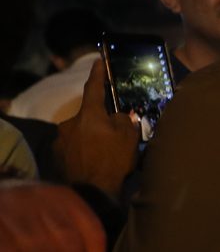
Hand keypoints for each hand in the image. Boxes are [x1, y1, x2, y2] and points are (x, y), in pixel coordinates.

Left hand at [55, 59, 140, 199]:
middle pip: (88, 116)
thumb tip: (116, 117)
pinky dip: (83, 150)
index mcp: (89, 115)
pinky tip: (92, 162)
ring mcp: (61, 140)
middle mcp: (70, 123)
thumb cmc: (113, 160)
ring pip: (80, 132)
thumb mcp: (128, 138)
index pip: (93, 88)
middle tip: (112, 135)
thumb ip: (123, 121)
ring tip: (103, 153)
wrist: (91, 190)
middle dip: (99, 122)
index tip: (98, 61)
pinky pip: (73, 147)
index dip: (98, 74)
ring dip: (90, 137)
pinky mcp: (57, 155)